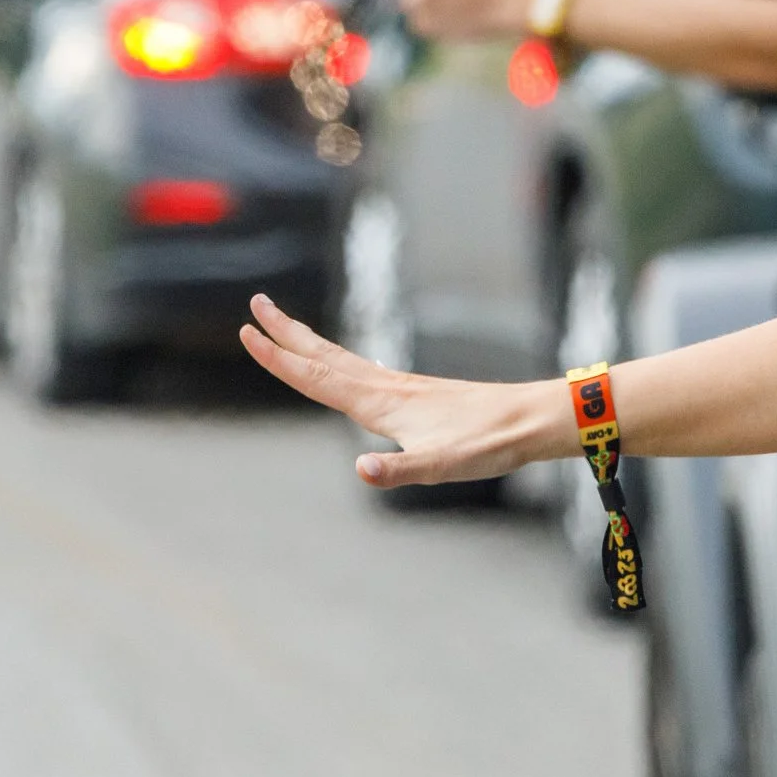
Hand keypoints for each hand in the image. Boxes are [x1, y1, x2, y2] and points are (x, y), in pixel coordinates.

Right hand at [240, 294, 572, 484]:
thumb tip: (362, 471)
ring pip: (343, 360)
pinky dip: (341, 360)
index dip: (279, 359)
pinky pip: (364, 370)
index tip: (247, 333)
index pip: (317, 377)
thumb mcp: (441, 466)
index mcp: (381, 403)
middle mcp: (386, 388)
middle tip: (256, 304)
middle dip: (287, 334)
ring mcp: (401, 388)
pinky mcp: (418, 394)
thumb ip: (399, 471)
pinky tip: (347, 366)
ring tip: (287, 327)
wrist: (529, 420)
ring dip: (311, 343)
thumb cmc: (488, 445)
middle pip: (325, 356)